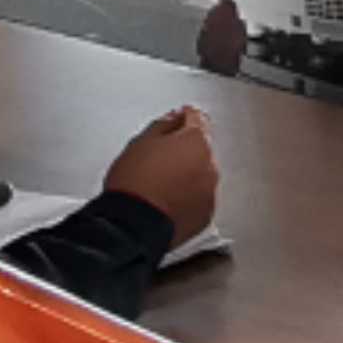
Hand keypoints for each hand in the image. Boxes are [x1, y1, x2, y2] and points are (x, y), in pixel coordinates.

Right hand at [101, 104, 218, 244]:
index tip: (178, 118)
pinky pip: (198, 197)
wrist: (132, 226)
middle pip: (201, 148)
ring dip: (188, 173)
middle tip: (160, 155)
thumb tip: (173, 119)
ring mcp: (210, 192)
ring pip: (201, 174)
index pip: (197, 118)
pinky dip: (188, 195)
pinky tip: (167, 198)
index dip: (184, 116)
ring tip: (160, 181)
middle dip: (185, 149)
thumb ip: (162, 125)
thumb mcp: (140, 142)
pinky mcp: (205, 215)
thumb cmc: (134, 184)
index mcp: (196, 141)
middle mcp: (210, 166)